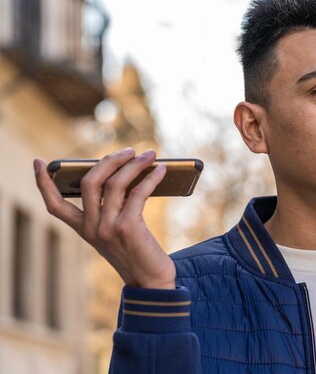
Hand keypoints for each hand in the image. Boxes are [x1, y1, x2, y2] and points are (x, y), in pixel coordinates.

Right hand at [34, 148, 175, 289]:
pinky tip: (161, 170)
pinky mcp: (128, 228)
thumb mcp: (117, 231)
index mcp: (83, 230)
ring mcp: (107, 228)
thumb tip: (129, 172)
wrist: (151, 282)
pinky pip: (138, 193)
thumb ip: (114, 208)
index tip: (38, 162)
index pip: (55, 206)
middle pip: (89, 182)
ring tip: (149, 154)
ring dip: (134, 164)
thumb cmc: (138, 253)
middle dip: (110, 160)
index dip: (43, 184)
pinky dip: (151, 178)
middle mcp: (91, 229)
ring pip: (115, 183)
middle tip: (130, 150)